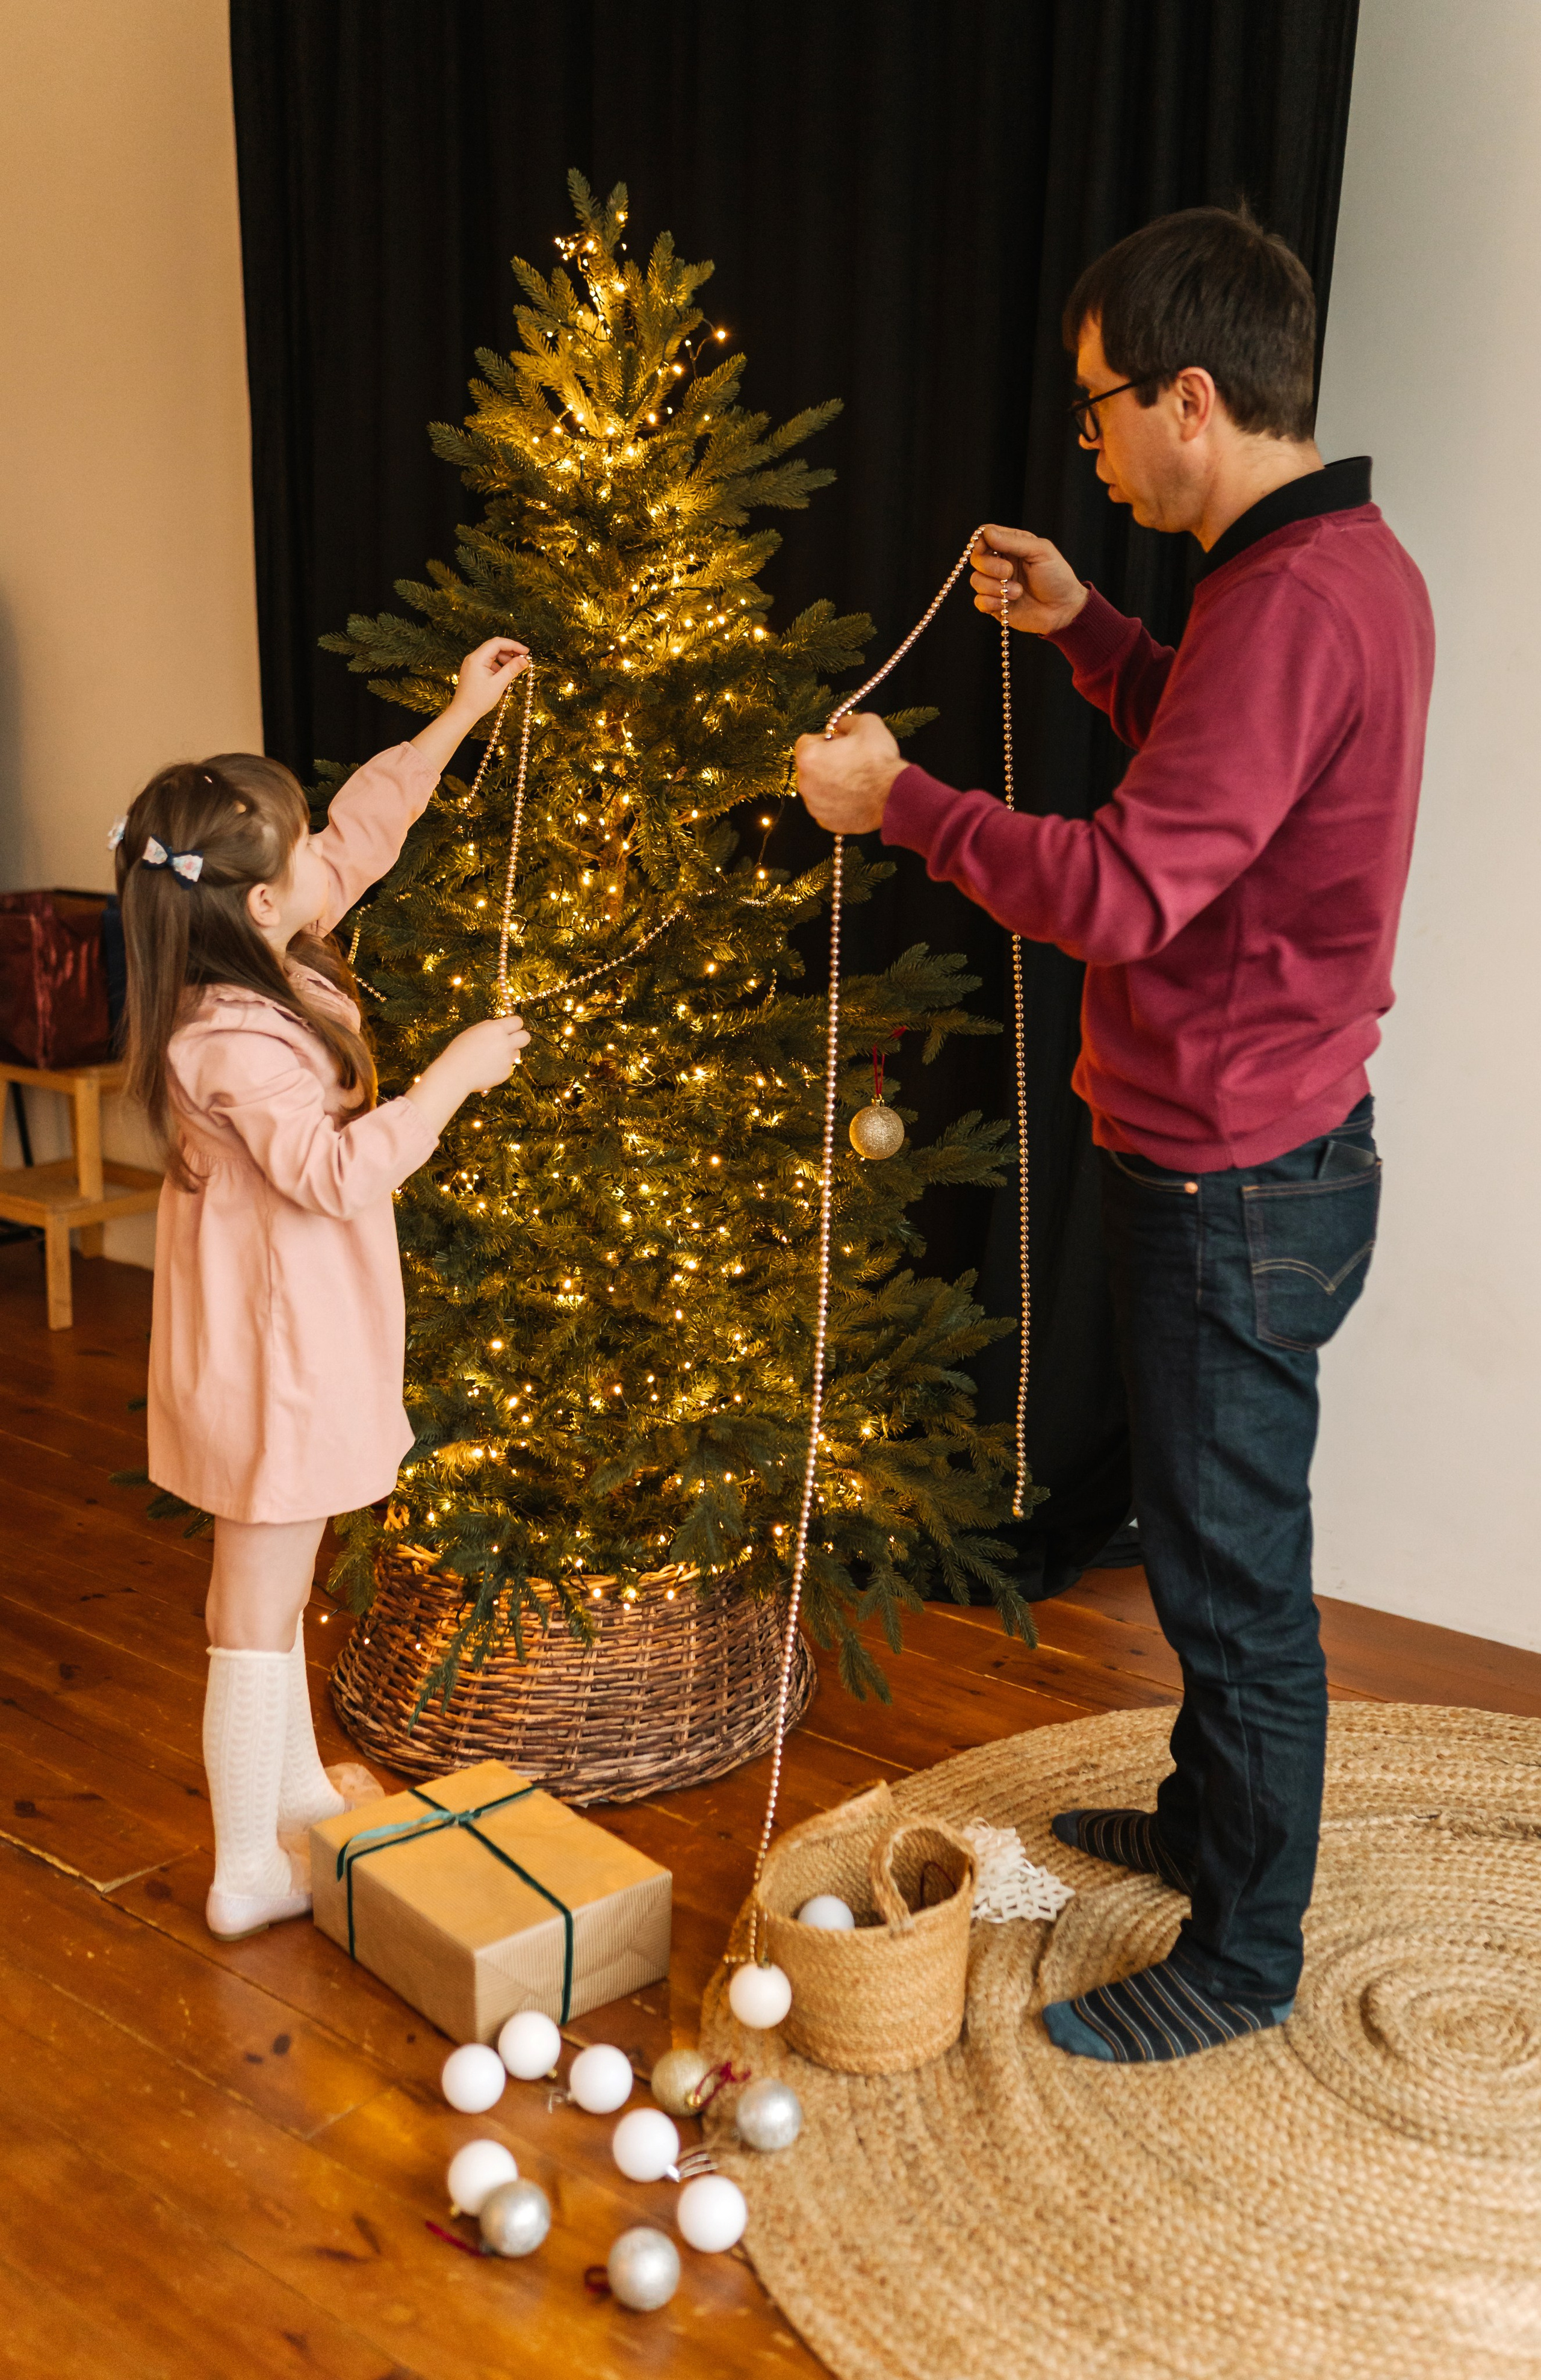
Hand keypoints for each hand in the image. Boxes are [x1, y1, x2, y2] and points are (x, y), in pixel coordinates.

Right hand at [404, 1013, 530, 1133]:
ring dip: (508, 1053)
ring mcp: (507, 1059)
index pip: (518, 1021)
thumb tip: (502, 1027)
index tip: (510, 1028)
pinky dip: (501, 1067)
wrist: (455, 1074)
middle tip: (510, 1041)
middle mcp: (505, 1043)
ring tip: (490, 1057)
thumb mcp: (473, 1031)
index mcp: (496, 1029)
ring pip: (516, 1053)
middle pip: (526, 1037)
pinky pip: (508, 1066)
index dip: (514, 1025)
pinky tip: (487, 1068)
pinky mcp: (506, 1073)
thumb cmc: (459, 1051)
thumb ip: (490, 1028)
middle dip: (520, 1038)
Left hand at [411, 637, 530, 774]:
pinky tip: (504, 676)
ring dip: (505, 659)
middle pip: (495, 647)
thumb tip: (525, 660)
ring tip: (514, 670)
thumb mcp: (499, 684)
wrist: (462, 713)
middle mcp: (473, 657)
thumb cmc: (478, 700)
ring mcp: (472, 664)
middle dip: (510, 652)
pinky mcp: (473, 670)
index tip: (526, 652)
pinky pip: (488, 662)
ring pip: (492, 654)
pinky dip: (498, 666)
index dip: (514, 645)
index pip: (498, 643)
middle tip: (523, 660)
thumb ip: (512, 669)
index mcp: (477, 658)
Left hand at [794, 713, 905, 833]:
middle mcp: (805, 784)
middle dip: (825, 763)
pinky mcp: (826, 822)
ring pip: (818, 789)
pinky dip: (837, 803)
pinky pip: (827, 808)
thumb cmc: (879, 760)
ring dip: (830, 784)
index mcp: (809, 757)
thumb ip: (847, 721)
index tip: (840, 744)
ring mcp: (815, 806)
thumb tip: (841, 725)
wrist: (895, 796)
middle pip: (810, 767)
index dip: (824, 740)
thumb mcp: (867, 723)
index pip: (806, 742)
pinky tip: (855, 797)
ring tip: (855, 781)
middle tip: (850, 762)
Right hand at [969, 526, 1086, 635]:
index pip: (984, 536)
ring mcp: (997, 585)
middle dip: (989, 566)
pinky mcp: (995, 605)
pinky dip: (990, 602)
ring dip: (994, 587)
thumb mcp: (1040, 551)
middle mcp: (1001, 563)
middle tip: (1009, 572)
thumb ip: (1013, 541)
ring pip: (976, 581)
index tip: (989, 547)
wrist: (1063, 609)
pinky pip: (979, 601)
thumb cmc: (1057, 577)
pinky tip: (1006, 604)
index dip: (981, 541)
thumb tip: (987, 533)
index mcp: (1011, 546)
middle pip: (976, 559)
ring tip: (1017, 592)